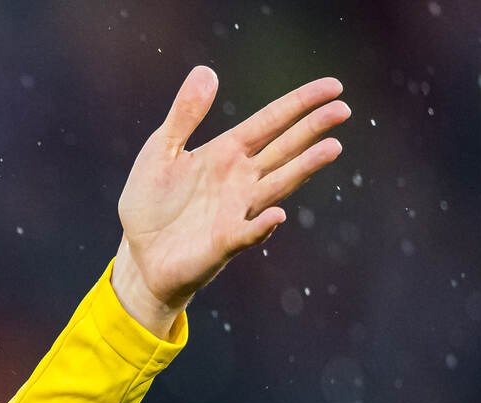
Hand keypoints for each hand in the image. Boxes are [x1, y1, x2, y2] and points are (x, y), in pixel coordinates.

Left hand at [114, 68, 348, 334]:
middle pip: (284, 149)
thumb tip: (207, 71)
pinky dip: (261, 226)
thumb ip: (184, 115)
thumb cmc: (151, 203)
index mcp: (228, 152)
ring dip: (302, 168)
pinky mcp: (223, 243)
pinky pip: (246, 233)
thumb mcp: (160, 150)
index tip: (334, 87)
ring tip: (332, 148)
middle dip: (312, 129)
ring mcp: (236, 211)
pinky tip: (277, 214)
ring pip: (277, 186)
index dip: (300, 104)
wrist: (138, 254)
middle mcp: (241, 179)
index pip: (271, 121)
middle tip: (342, 110)